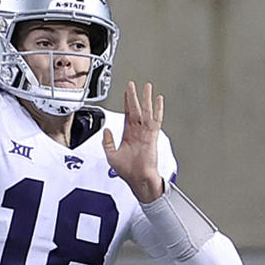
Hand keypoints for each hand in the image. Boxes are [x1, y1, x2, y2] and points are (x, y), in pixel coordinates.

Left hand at [102, 81, 164, 202]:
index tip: (127, 92)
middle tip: (134, 84)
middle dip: (135, 96)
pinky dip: (158, 109)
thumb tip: (106, 131)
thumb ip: (108, 142)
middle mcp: (138, 132)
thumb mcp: (111, 156)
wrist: (139, 180)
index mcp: (129, 135)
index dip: (127, 102)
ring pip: (146, 112)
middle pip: (136, 109)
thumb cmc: (128, 171)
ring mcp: (146, 133)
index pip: (128, 114)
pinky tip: (159, 101)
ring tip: (147, 87)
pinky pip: (156, 120)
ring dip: (146, 99)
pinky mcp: (152, 136)